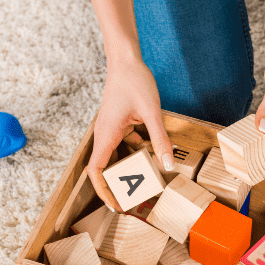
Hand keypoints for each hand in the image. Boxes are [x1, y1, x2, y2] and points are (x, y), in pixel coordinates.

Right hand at [88, 56, 173, 210]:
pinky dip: (138, 148)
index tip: (115, 205)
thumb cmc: (134, 81)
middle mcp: (105, 133)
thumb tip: (168, 165)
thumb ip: (160, 139)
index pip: (96, 171)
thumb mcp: (152, 112)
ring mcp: (111, 128)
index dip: (104, 191)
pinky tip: (153, 148)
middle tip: (136, 198)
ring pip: (117, 154)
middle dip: (119, 184)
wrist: (126, 59)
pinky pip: (125, 142)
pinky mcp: (119, 122)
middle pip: (106, 167)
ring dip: (131, 166)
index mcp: (106, 134)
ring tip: (148, 178)